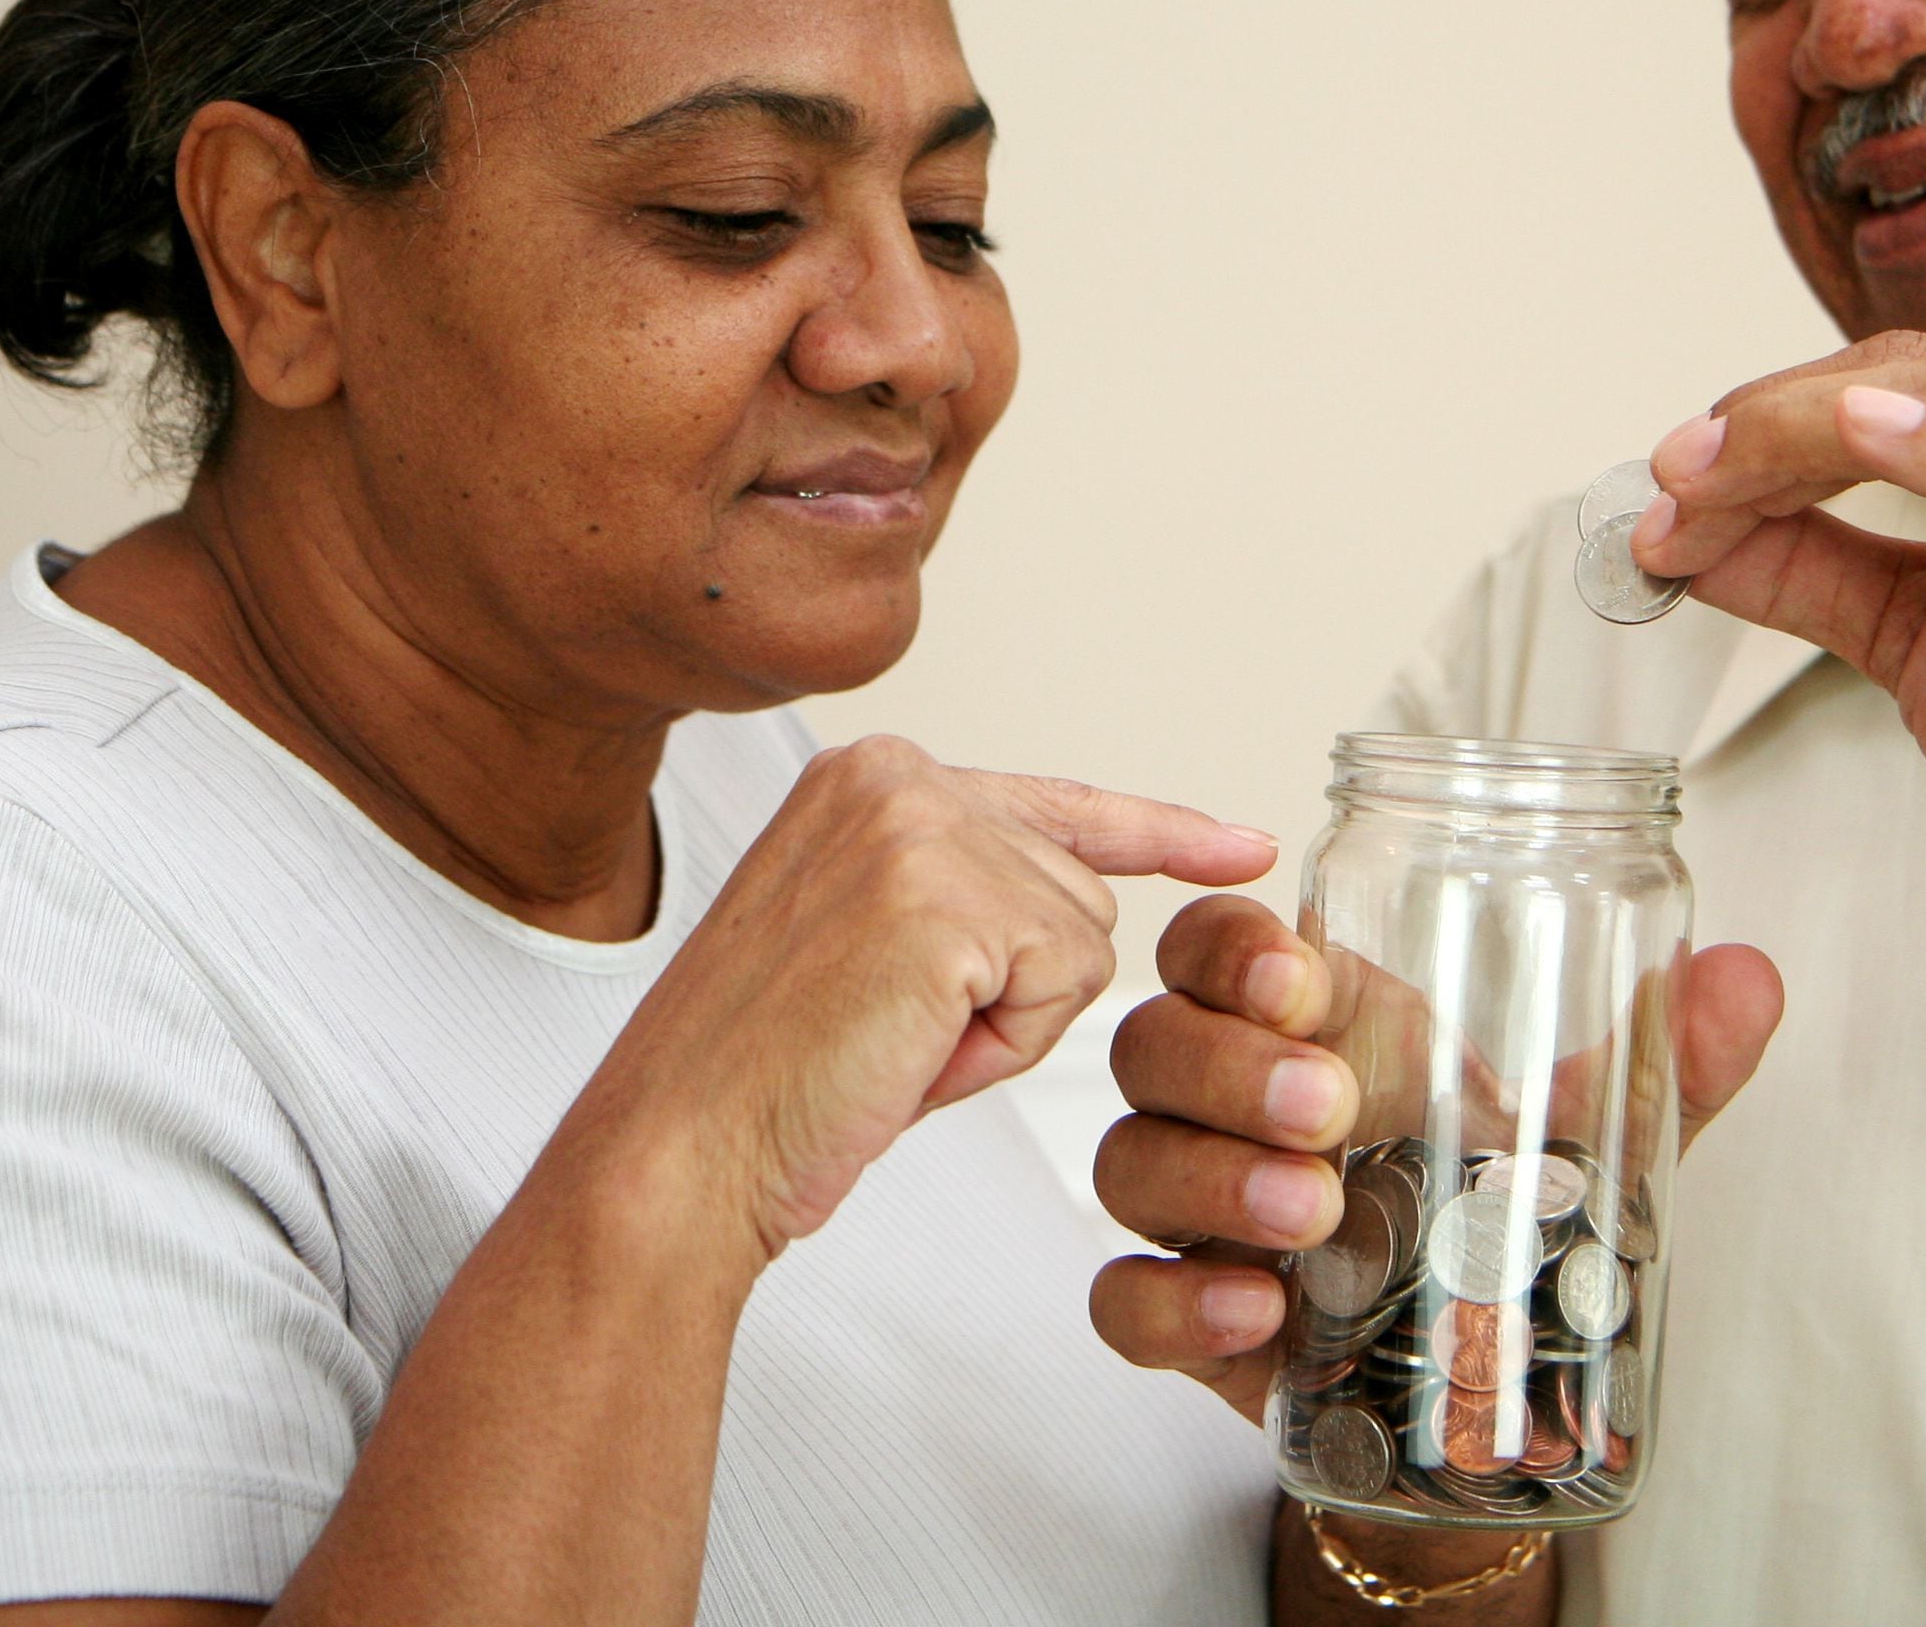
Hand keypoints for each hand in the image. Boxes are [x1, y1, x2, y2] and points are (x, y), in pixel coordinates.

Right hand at [560, 735, 1276, 1275]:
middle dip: (1015, 993)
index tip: (1245, 844)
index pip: (1058, 800)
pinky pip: (1061, 984)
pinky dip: (1000, 1048)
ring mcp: (919, 828)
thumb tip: (1093, 906)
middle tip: (893, 1033)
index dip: (1162, 835)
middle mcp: (895, 774)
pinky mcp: (944, 898)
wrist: (679, 1151)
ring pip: (1083, 942)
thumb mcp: (871, 946)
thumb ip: (965, 895)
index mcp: (869, 775)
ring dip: (1007, 1025)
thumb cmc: (768, 1080)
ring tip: (891, 1043)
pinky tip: (908, 1051)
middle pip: (1080, 891)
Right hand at [1087, 894, 1783, 1419]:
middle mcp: (1231, 1100)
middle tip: (1330, 1108)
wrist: (1480, 1390)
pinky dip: (1172, 1298)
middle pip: (1156, 1039)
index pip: (1219, 946)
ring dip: (1210, 1176)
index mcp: (1316, 1025)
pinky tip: (1258, 1308)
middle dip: (1227, 1064)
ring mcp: (1198, 1208)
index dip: (1231, 948)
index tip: (1301, 982)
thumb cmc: (1505, 1217)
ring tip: (1313, 1213)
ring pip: (1131, 1158)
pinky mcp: (1186, 1317)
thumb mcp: (1599, 1142)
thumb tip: (1751, 978)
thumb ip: (1668, 1064)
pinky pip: (1122, 1297)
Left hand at [1636, 333, 1925, 1099]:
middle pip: (1908, 376)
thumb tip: (1701, 537)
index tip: (1674, 483)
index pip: (1899, 382)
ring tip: (1702, 485)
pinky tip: (1853, 431)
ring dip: (1797, 436)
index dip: (1770, 421)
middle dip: (1764, 424)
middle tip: (1668, 483)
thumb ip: (1823, 576)